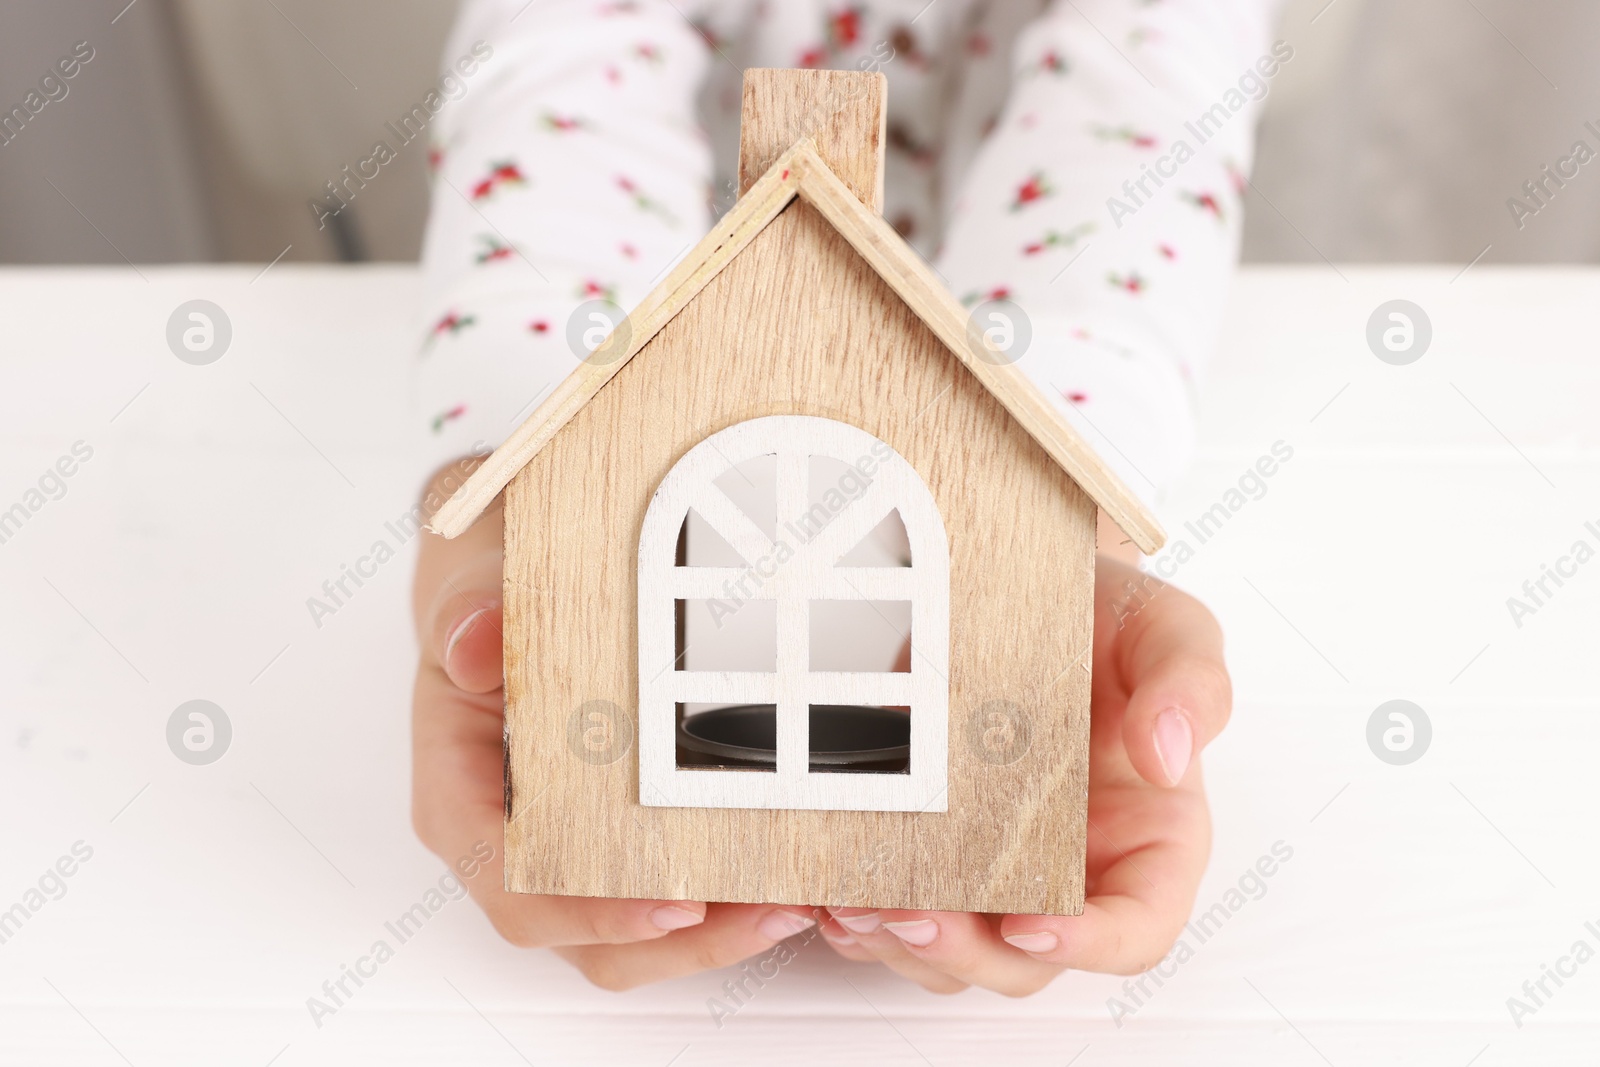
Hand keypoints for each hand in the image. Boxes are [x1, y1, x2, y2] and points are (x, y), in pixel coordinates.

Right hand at [410, 460, 817, 990]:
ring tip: (790, 905)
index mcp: (461, 800)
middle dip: (683, 941)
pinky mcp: (610, 846)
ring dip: (713, 937)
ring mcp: (562, 856)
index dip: (595, 913)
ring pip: (630, 939)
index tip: (675, 905)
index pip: (516, 890)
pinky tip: (781, 882)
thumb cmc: (482, 611)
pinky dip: (720, 905)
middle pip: (588, 940)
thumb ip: (466, 613)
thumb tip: (476, 644)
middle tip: (769, 909)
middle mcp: (509, 846)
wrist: (503, 600)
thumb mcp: (465, 592)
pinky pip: (660, 901)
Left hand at [821, 515, 1229, 994]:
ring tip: (852, 905)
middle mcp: (1073, 870)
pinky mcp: (929, 846)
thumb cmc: (1109, 620)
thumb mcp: (1168, 629)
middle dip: (967, 952)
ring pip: (953, 950)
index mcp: (1149, 840)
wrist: (1024, 585)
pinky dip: (859, 915)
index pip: (1136, 928)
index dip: (1088, 945)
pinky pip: (895, 909)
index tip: (1030, 925)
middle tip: (912, 914)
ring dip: (900, 943)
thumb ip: (1190, 685)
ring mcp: (995, 864)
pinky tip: (824, 894)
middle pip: (1026, 960)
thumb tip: (1170, 755)